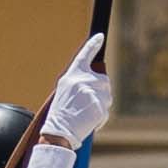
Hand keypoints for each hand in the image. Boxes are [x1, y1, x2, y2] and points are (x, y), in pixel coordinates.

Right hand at [36, 33, 113, 153]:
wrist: (59, 131)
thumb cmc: (60, 113)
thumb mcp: (64, 90)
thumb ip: (79, 81)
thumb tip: (98, 79)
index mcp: (72, 75)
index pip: (84, 55)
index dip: (92, 45)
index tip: (100, 37)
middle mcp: (82, 80)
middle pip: (104, 81)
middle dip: (101, 93)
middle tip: (87, 104)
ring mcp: (92, 92)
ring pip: (107, 96)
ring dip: (101, 106)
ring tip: (85, 114)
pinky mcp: (99, 105)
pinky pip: (106, 111)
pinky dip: (100, 118)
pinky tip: (89, 121)